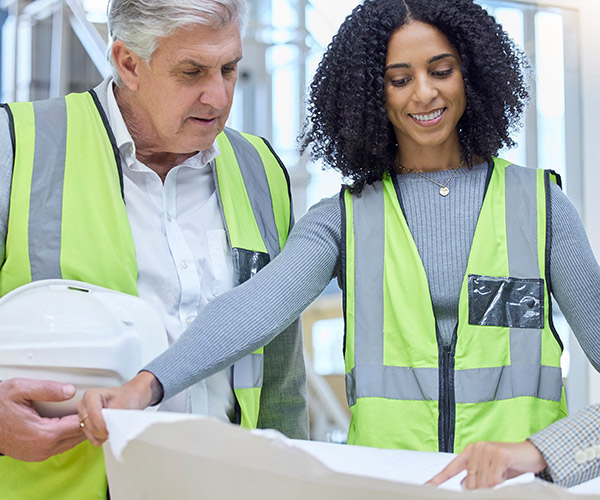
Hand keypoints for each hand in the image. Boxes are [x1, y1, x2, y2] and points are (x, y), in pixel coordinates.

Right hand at [0, 378, 84, 460]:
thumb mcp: (19, 389)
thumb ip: (47, 388)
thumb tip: (70, 390)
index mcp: (43, 434)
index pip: (79, 426)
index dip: (90, 413)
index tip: (94, 403)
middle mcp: (43, 448)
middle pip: (79, 436)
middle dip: (87, 421)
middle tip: (92, 406)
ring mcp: (39, 454)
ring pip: (72, 442)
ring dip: (79, 428)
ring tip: (83, 411)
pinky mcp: (36, 455)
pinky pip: (61, 446)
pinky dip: (69, 435)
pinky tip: (69, 421)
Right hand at [77, 370, 162, 445]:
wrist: (129, 399)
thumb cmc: (126, 398)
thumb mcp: (123, 403)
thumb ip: (114, 416)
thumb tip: (111, 429)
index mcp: (90, 395)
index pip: (93, 414)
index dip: (103, 424)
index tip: (114, 427)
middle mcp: (83, 405)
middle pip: (90, 426)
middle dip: (104, 430)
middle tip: (117, 426)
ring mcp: (82, 417)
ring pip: (91, 434)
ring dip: (104, 435)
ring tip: (114, 426)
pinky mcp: (85, 427)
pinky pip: (92, 439)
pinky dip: (102, 438)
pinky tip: (109, 429)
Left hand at [427, 440, 547, 488]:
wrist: (533, 454)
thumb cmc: (510, 465)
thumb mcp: (490, 472)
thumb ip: (476, 477)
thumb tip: (465, 486)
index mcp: (471, 451)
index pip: (452, 468)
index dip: (439, 478)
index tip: (427, 487)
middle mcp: (477, 448)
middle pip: (470, 481)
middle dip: (480, 490)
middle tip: (494, 485)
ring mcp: (488, 450)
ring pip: (482, 482)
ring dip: (492, 487)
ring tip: (502, 480)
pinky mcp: (500, 455)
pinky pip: (494, 480)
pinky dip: (500, 484)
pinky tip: (506, 476)